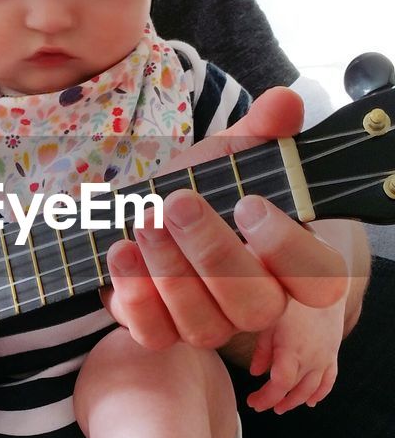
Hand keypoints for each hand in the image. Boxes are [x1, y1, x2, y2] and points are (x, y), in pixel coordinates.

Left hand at [102, 88, 347, 351]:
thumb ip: (261, 131)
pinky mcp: (163, 333)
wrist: (146, 208)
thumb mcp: (229, 153)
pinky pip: (154, 334)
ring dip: (169, 268)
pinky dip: (136, 294)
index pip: (317, 279)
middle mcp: (257, 303)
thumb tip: (284, 103)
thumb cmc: (201, 186)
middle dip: (213, 252)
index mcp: (290, 261)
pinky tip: (120, 251)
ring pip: (203, 324)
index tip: (248, 203)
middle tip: (178, 203)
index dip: (287, 250)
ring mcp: (211, 325)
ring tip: (144, 218)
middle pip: (255, 305)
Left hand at [247, 299, 344, 413]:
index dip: (266, 398)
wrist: (323, 289)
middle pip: (293, 390)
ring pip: (311, 390)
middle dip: (275, 400)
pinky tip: (311, 402)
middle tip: (260, 404)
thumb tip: (255, 373)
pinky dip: (320, 394)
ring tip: (281, 407)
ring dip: (296, 401)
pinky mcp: (333, 355)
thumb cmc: (292, 302)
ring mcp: (324, 358)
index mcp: (291, 351)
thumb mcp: (270, 322)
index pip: (280, 385)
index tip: (253, 401)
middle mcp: (310, 359)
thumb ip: (262, 350)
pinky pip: (329, 381)